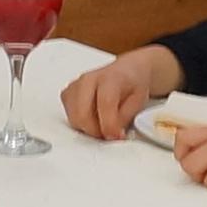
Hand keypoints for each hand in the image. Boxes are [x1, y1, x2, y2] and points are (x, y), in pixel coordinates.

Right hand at [60, 45, 181, 142]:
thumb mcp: (138, 101)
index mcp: (110, 78)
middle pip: (82, 113)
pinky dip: (80, 123)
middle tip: (109, 134)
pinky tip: (93, 119)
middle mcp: (88, 79)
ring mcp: (76, 86)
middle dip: (96, 131)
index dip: (109, 124)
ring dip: (88, 128)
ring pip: (73, 117)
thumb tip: (113, 134)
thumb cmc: (132, 84)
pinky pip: (68, 116)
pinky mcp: (67, 94)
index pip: (104, 103)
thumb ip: (124, 118)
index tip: (116, 135)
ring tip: (103, 124)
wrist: (127, 71)